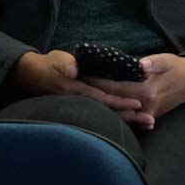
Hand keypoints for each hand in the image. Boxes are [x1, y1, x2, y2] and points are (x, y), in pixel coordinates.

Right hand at [12, 49, 144, 117]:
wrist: (34, 75)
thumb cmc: (49, 65)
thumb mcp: (56, 60)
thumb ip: (65, 64)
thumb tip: (73, 69)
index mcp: (77, 90)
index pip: (103, 98)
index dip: (120, 102)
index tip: (137, 104)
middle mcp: (82, 101)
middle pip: (110, 112)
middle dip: (131, 117)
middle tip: (151, 121)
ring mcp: (83, 106)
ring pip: (109, 116)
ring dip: (129, 120)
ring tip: (148, 125)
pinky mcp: (85, 107)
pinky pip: (104, 114)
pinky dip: (120, 118)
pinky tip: (134, 122)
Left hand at [88, 54, 184, 130]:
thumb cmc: (177, 67)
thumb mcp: (166, 60)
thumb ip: (153, 63)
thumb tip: (140, 65)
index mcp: (147, 91)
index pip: (115, 89)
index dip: (98, 83)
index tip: (83, 76)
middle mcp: (145, 106)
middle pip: (113, 104)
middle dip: (94, 96)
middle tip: (76, 88)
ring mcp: (147, 114)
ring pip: (118, 114)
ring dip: (102, 106)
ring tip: (84, 98)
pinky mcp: (148, 117)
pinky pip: (127, 117)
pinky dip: (113, 112)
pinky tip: (101, 108)